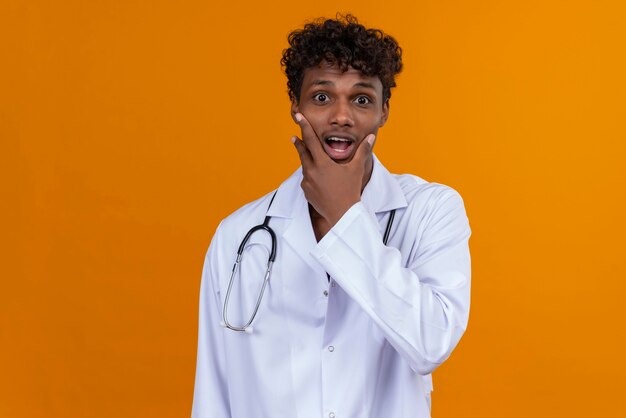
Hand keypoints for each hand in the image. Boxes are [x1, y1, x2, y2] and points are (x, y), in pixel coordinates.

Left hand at [291, 112, 374, 226]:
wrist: (343, 214)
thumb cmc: (350, 190)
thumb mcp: (357, 169)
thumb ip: (362, 151)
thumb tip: (371, 137)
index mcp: (322, 163)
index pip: (310, 139)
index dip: (304, 126)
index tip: (298, 116)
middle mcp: (311, 171)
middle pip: (303, 152)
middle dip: (300, 143)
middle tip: (296, 136)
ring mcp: (307, 182)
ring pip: (305, 166)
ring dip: (307, 160)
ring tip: (310, 157)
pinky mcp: (306, 192)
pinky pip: (307, 180)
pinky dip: (311, 176)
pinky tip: (318, 178)